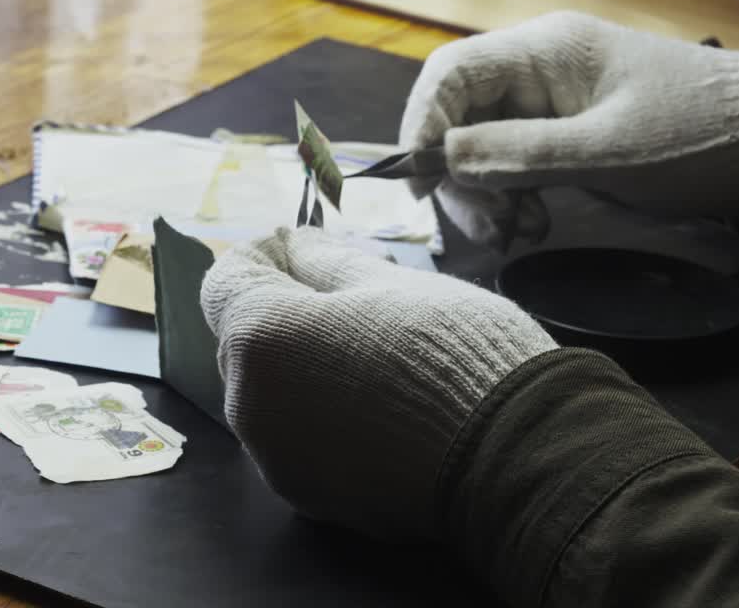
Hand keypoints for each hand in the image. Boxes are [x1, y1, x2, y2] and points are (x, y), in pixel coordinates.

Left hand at [200, 227, 555, 540]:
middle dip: (282, 313)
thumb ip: (325, 261)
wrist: (512, 456)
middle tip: (351, 304)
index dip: (263, 256)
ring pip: (267, 393)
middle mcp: (246, 401)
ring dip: (298, 369)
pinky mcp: (303, 495)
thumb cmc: (453, 350)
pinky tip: (375, 411)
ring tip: (370, 361)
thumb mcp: (390, 282)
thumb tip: (292, 243)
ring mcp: (271, 456)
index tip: (305, 251)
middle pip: (243, 339)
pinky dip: (318, 418)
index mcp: (260, 337)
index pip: (226, 280)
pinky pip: (293, 439)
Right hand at [399, 11, 738, 245]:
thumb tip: (444, 159)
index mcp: (544, 53)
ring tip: (518, 233)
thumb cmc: (699, 133)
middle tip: (488, 228)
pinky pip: (509, 168)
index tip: (421, 182)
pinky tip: (531, 226)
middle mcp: (536, 74)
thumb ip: (523, 152)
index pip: (450, 74)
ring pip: (479, 150)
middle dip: (460, 177)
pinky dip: (509, 201)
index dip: (422, 124)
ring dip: (485, 197)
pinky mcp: (560, 139)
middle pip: (458, 119)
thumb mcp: (610, 148)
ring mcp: (547, 107)